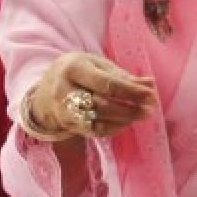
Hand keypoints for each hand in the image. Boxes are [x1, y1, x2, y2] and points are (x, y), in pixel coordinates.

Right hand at [32, 52, 156, 138]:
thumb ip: (123, 76)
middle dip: (129, 108)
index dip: (131, 91)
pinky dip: (113, 128)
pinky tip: (126, 123)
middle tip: (150, 109)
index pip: (106, 84)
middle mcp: (63, 90)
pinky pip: (93, 131)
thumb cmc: (79, 73)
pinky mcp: (66, 124)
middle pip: (101, 104)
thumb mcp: (97, 65)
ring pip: (97, 120)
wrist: (45, 89)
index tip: (150, 95)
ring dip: (124, 120)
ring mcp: (62, 110)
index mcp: (73, 68)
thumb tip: (150, 84)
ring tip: (142, 115)